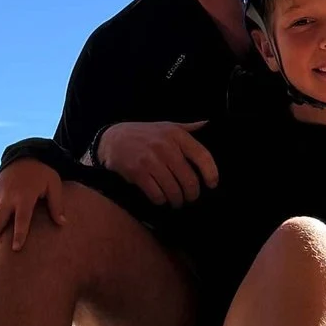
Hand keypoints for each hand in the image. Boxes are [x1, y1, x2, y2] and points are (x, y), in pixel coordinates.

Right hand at [0, 157, 64, 254]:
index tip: (16, 249)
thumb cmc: (42, 173)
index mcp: (25, 196)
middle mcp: (9, 197)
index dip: (19, 233)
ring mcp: (0, 196)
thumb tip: (63, 223)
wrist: (23, 155)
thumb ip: (57, 204)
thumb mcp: (53, 184)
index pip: (21, 218)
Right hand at [92, 119, 218, 206]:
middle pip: (189, 179)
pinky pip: (156, 194)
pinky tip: (160, 199)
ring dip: (177, 200)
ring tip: (176, 201)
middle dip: (192, 194)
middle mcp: (166, 147)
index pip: (203, 156)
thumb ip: (188, 128)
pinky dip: (161, 200)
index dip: (211, 173)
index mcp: (176, 135)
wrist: (113, 139)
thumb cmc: (144, 134)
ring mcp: (151, 160)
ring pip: (173, 190)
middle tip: (190, 198)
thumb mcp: (166, 126)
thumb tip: (208, 123)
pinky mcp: (138, 172)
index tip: (212, 184)